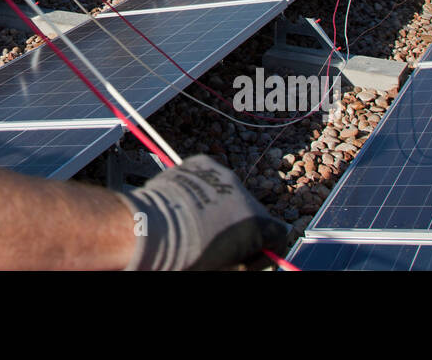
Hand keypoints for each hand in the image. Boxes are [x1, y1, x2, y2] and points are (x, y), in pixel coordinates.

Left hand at [121, 155, 289, 269]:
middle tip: (220, 241)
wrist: (153, 229)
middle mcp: (244, 194)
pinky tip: (188, 202)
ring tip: (198, 220)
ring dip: (221, 206)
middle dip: (241, 226)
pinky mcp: (202, 163)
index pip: (278, 234)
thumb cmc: (188, 255)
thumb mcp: (226, 267)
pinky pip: (208, 176)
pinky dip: (202, 188)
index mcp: (257, 222)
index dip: (265, 251)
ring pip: (229, 193)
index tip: (250, 260)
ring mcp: (222, 175)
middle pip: (253, 211)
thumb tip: (248, 260)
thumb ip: (245, 262)